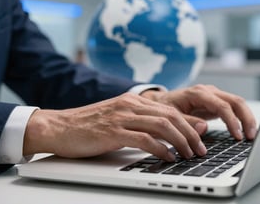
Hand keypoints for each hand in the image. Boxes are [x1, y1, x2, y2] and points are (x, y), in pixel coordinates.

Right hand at [23, 93, 206, 161]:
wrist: (59, 127)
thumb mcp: (118, 120)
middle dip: (190, 134)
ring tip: (189, 155)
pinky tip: (168, 158)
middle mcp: (130, 105)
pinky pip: (145, 139)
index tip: (200, 138)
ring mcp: (122, 117)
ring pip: (162, 126)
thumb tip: (165, 133)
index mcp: (133, 101)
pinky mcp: (113, 131)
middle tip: (200, 149)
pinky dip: (161, 149)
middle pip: (171, 116)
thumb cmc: (88, 126)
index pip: (170, 109)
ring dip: (181, 142)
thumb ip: (141, 122)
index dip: (189, 124)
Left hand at [141, 85, 256, 139]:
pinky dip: (241, 119)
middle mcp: (208, 91)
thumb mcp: (171, 116)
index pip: (222, 106)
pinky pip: (233, 109)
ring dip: (247, 119)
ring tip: (251, 136)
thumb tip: (204, 127)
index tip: (237, 136)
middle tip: (252, 137)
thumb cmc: (162, 109)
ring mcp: (213, 96)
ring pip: (238, 103)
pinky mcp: (215, 102)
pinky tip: (244, 132)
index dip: (232, 121)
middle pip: (236, 101)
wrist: (158, 103)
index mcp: (198, 93)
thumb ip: (186, 121)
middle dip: (246, 119)